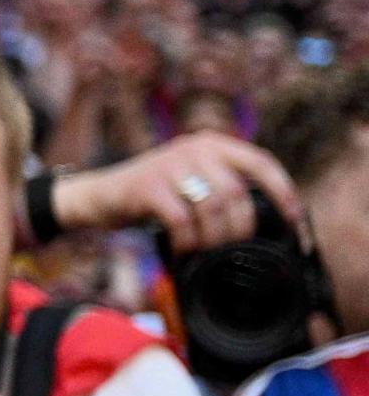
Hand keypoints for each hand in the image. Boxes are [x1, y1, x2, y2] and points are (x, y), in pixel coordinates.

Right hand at [54, 132, 301, 253]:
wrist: (100, 196)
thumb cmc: (154, 196)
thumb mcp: (193, 181)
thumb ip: (224, 187)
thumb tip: (271, 220)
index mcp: (213, 144)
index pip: (262, 163)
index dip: (284, 194)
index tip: (295, 223)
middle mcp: (194, 148)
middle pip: (237, 193)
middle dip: (240, 228)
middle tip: (233, 249)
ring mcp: (170, 165)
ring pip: (212, 207)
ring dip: (214, 238)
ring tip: (207, 251)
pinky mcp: (148, 186)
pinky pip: (182, 220)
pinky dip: (188, 241)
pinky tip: (184, 249)